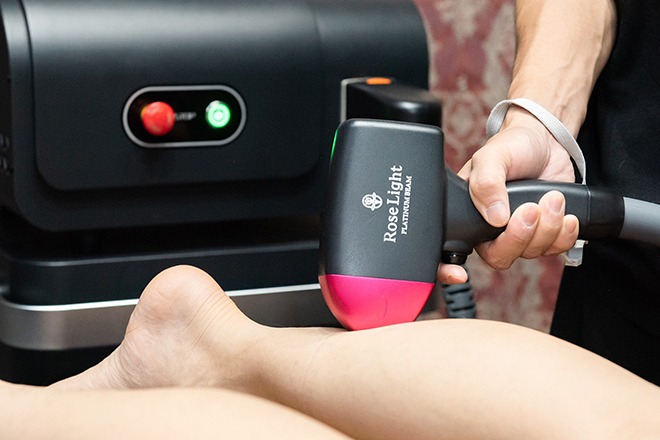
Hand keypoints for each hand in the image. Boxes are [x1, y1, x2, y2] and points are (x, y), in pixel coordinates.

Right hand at [438, 108, 579, 283]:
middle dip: (519, 236)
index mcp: (468, 215)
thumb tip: (494, 217)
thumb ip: (486, 183)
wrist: (545, 141)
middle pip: (500, 257)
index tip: (458, 274)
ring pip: (531, 252)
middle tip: (530, 209)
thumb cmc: (512, 146)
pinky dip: (565, 233)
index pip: (451, 253)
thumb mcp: (491, 157)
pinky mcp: (545, 233)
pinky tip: (566, 213)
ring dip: (548, 227)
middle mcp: (491, 230)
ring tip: (553, 197)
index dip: (448, 270)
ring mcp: (520, 234)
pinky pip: (555, 248)